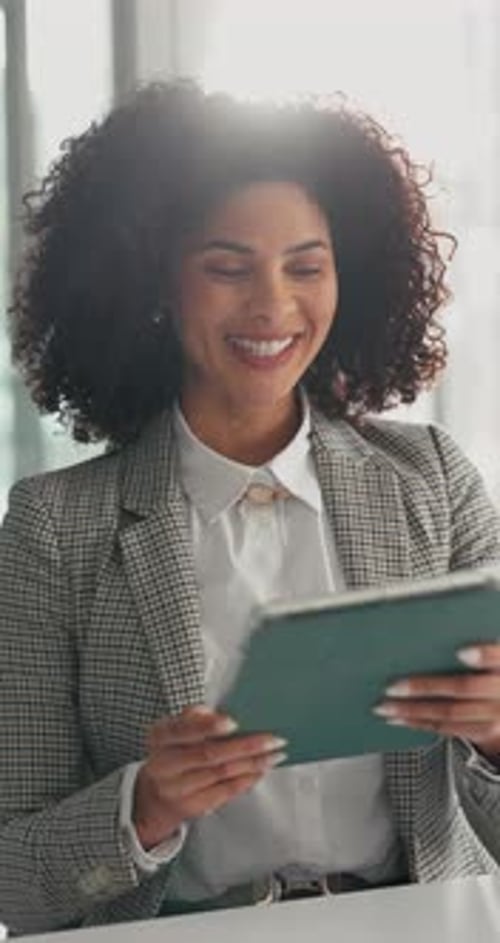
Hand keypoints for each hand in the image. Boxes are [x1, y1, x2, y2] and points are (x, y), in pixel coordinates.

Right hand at [133, 706, 286, 849]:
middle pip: (208, 754)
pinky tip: (261, 770)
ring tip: (275, 754)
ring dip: (253, 763)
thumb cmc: (176, 749)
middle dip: (245, 746)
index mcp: (161, 736)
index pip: (182, 729)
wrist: (157, 791)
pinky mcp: (192, 806)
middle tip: (272, 739)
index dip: (207, 727)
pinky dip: (247, 780)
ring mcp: (177, 789)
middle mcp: (165, 764)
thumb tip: (223, 714)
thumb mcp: (178, 727)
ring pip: (221, 774)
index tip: (233, 722)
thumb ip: (197, 717)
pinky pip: (225, 792)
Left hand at [374, 644, 499, 759]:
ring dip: (413, 711)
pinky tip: (399, 718)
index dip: (483, 656)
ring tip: (385, 706)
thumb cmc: (490, 667)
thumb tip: (432, 630)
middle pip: (464, 688)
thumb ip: (472, 642)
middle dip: (425, 688)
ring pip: (450, 714)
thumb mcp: (490, 654)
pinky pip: (448, 729)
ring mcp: (495, 715)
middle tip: (393, 686)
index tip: (461, 652)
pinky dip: (419, 724)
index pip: (497, 657)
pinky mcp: (483, 731)